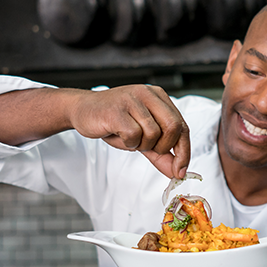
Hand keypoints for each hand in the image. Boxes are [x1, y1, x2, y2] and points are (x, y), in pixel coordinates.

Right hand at [70, 85, 189, 178]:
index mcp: (159, 97)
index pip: (182, 126)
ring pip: (153, 133)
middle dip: (164, 147)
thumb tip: (178, 172)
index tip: (180, 171)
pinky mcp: (117, 109)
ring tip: (128, 138)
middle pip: (174, 127)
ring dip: (141, 145)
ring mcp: (133, 99)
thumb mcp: (142, 138)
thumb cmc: (114, 121)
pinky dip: (128, 143)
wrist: (81, 109)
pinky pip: (133, 134)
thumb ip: (161, 154)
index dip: (185, 151)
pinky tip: (117, 135)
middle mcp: (149, 94)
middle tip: (148, 150)